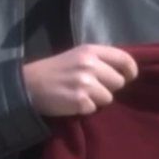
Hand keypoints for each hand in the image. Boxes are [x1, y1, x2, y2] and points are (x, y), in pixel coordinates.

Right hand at [22, 45, 138, 115]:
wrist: (29, 84)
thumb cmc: (55, 70)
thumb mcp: (77, 55)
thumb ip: (100, 60)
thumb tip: (125, 73)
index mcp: (91, 50)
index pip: (124, 59)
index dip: (130, 71)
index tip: (128, 77)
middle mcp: (90, 64)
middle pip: (119, 82)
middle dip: (108, 87)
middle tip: (92, 87)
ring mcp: (85, 83)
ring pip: (109, 97)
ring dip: (97, 100)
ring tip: (80, 94)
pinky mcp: (80, 100)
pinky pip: (95, 108)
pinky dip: (85, 108)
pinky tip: (73, 102)